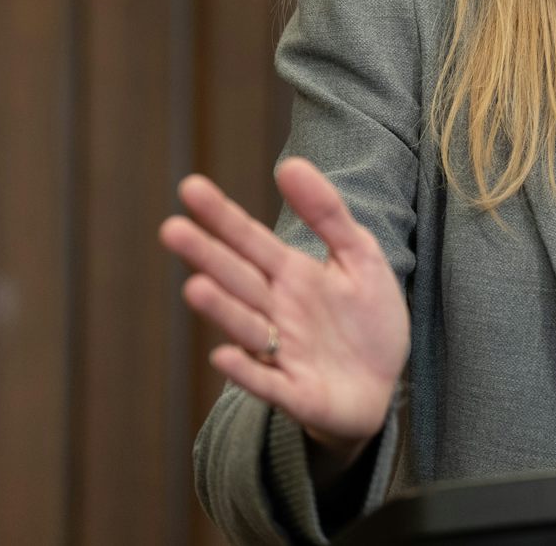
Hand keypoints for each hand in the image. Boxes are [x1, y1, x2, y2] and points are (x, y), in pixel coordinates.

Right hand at [159, 158, 409, 475]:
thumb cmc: (367, 319)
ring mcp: (282, 352)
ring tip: (195, 286)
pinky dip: (248, 370)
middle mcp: (277, 310)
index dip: (222, 215)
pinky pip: (268, 381)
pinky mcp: (296, 392)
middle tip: (171, 229)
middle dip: (206, 256)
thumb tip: (289, 163)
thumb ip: (327, 213)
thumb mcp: (360, 256)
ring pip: (246, 326)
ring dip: (222, 309)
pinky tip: (225, 355)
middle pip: (238, 278)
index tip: (189, 187)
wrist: (384, 386)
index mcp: (291, 274)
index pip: (250, 239)